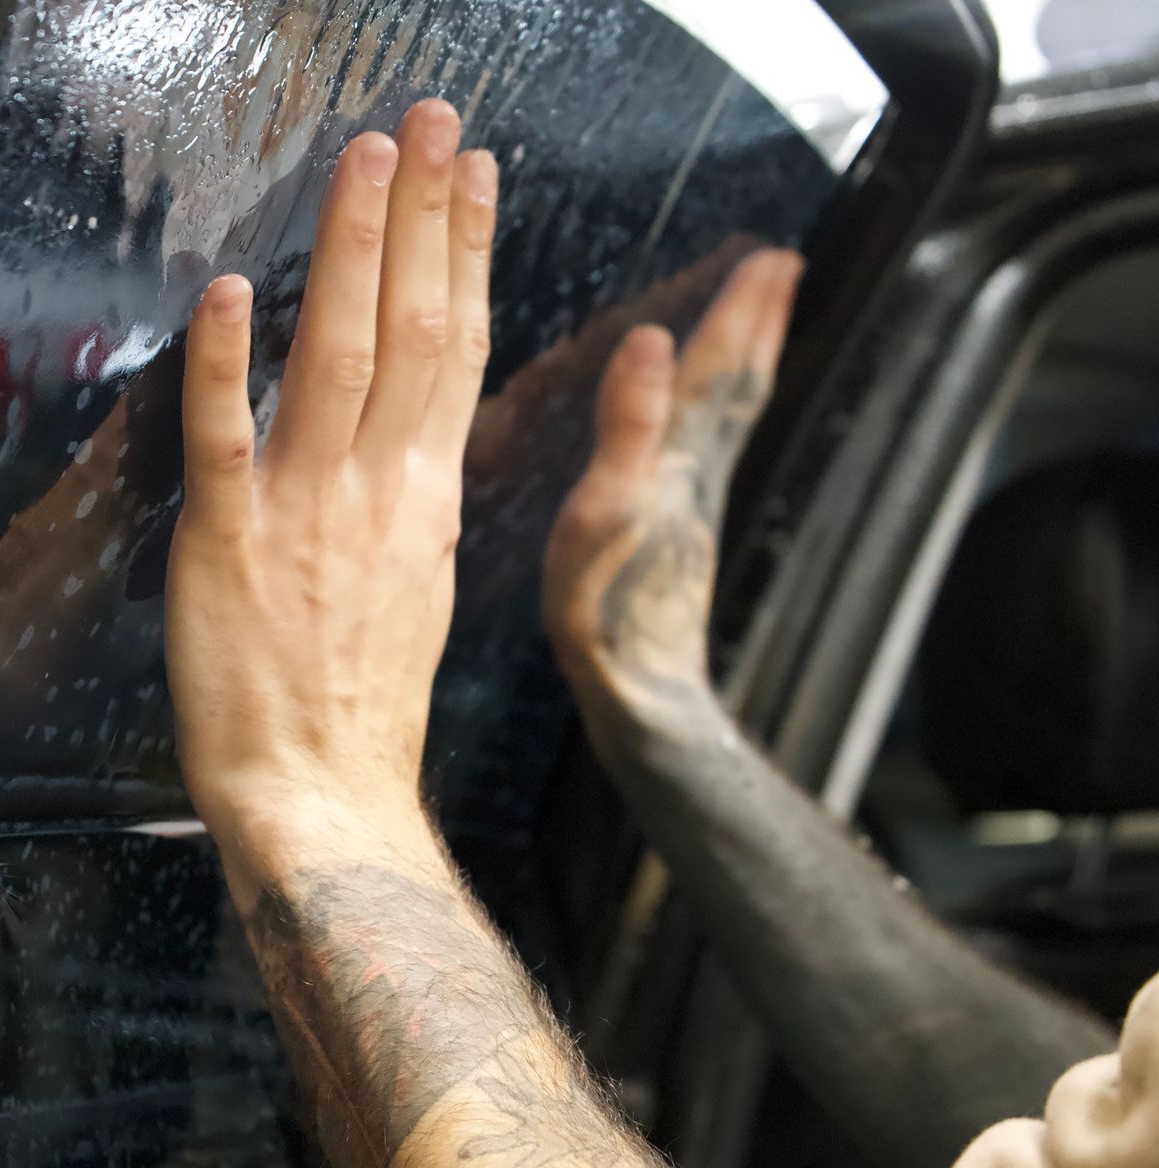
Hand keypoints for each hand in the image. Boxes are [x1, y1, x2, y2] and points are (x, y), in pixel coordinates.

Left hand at [165, 100, 495, 854]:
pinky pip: (228, 438)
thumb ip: (410, 492)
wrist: (323, 797)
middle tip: (431, 119)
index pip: (458, 347)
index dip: (466, 252)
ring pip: (338, 358)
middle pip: (414, 328)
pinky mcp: (229, 542)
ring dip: (352, 252)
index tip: (474, 175)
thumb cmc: (361, 704)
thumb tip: (415, 427)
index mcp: (425, 495)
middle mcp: (378, 487)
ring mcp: (305, 509)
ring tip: (365, 160)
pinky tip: (237, 290)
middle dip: (424, 215)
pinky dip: (231, 362)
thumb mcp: (415, 582)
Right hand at [542, 250, 802, 730]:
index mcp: (679, 459)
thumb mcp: (606, 512)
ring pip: (730, 414)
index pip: (718, 368)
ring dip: (747, 359)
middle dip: (758, 321)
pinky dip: (715, 409)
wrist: (636, 690)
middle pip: (740, 383)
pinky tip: (703, 416)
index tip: (773, 253)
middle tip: (784, 264)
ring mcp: (689, 501)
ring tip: (760, 319)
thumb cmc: (610, 608)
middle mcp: (695, 472)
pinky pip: (706, 445)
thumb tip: (650, 339)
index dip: (741, 311)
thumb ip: (628, 428)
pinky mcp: (676, 527)